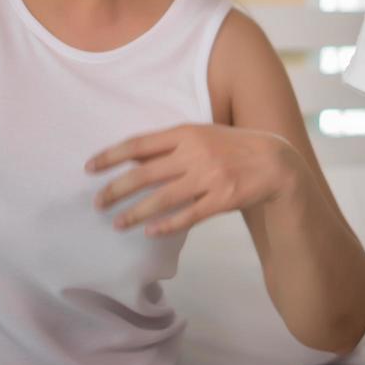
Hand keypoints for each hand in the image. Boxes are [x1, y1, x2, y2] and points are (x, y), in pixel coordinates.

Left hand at [88, 123, 300, 236]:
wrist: (275, 163)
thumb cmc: (231, 148)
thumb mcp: (203, 136)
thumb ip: (171, 146)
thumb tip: (132, 157)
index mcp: (187, 132)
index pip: (140, 144)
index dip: (111, 156)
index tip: (89, 168)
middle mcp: (195, 153)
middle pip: (144, 174)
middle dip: (115, 190)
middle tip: (97, 204)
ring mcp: (209, 177)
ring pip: (161, 199)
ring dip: (134, 214)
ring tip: (117, 224)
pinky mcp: (222, 199)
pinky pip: (187, 216)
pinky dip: (166, 225)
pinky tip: (150, 232)